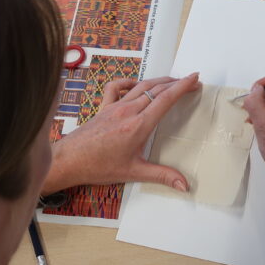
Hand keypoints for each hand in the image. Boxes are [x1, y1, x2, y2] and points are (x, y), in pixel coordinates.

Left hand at [43, 74, 200, 194]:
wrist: (69, 160)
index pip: (165, 99)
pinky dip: (129, 82)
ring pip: (141, 86)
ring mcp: (115, 107)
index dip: (183, 87)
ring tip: (172, 81)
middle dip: (176, 83)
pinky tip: (136, 85)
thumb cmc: (98, 166)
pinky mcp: (104, 108)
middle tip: (191, 82)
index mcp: (138, 125)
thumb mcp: (133, 172)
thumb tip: (183, 184)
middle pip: (157, 89)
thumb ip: (161, 175)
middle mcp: (128, 111)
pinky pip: (117, 88)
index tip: (194, 79)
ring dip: (159, 81)